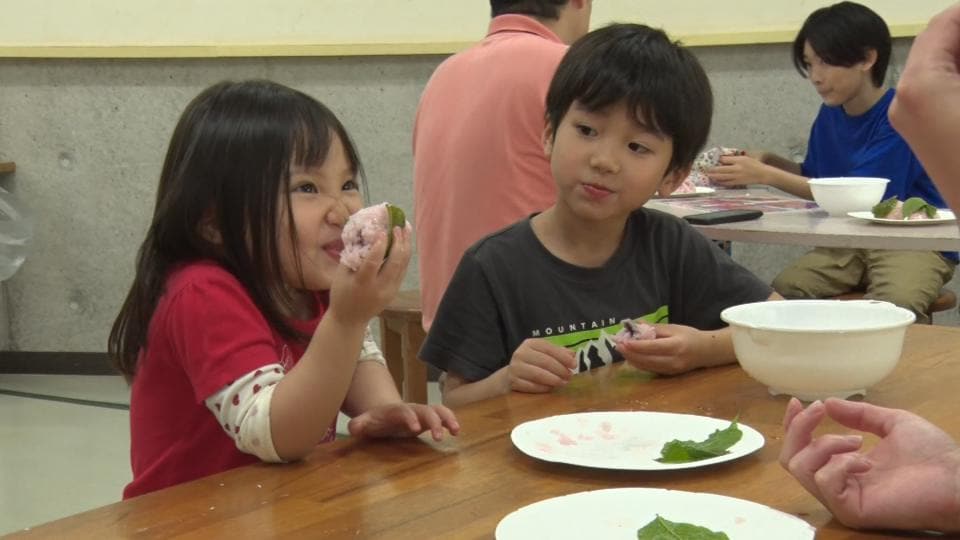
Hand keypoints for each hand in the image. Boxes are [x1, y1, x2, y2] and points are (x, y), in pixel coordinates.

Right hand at [329, 225, 411, 325]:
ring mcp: (389, 290)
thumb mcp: (340, 275)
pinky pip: (402, 271)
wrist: (350, 320)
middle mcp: (379, 287)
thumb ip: (352, 256)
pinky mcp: (394, 291)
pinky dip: (404, 256)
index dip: (379, 246)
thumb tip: (363, 235)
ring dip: (405, 246)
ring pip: (402, 266)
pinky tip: (404, 243)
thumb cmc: (341, 294)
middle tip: (398, 226)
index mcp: (362, 283)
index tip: (383, 231)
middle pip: (394, 263)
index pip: (373, 262)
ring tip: (406, 229)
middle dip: (398, 242)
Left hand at [347, 401, 459, 440]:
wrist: (384, 413)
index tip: (415, 429)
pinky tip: (456, 432)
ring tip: (456, 431)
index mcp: (395, 411)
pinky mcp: (429, 419)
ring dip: (447, 418)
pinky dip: (451, 421)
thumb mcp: (364, 423)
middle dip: (433, 421)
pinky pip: (443, 416)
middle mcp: (411, 409)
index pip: (403, 411)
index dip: (410, 418)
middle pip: (425, 409)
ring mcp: (422, 413)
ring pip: (438, 410)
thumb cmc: (375, 421)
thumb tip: (354, 427)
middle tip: (438, 437)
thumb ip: (359, 424)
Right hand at [507, 338, 576, 392]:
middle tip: (569, 376)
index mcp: (530, 343)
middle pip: (545, 361)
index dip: (563, 357)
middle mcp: (521, 353)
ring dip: (554, 380)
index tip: (574, 365)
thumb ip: (559, 353)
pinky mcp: (513, 381)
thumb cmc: (533, 363)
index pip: (549, 348)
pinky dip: (544, 388)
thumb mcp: (544, 354)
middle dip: (560, 370)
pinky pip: (531, 386)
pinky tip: (551, 388)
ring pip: (538, 374)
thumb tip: (572, 355)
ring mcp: (515, 367)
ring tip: (563, 383)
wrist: (512, 375)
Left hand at [616, 324, 707, 374]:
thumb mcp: (674, 328)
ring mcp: (671, 370)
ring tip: (622, 350)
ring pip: (646, 366)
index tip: (623, 341)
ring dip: (632, 359)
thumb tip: (635, 325)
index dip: (636, 345)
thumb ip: (654, 328)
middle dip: (630, 353)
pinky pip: (650, 369)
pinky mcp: (669, 375)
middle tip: (618, 345)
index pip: (652, 347)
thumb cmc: (691, 336)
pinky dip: (639, 363)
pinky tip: (631, 356)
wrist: (708, 352)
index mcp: (676, 346)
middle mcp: (673, 361)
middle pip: (647, 360)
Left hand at [706, 154, 769, 187]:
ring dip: (714, 176)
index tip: (713, 160)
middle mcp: (737, 168)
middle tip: (706, 169)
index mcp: (739, 160)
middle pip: (721, 169)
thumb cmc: (754, 164)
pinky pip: (726, 183)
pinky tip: (716, 181)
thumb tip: (723, 159)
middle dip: (712, 169)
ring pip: (722, 177)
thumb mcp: (745, 158)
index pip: (725, 159)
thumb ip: (734, 158)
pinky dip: (720, 182)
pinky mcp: (737, 182)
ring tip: (708, 175)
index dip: (718, 160)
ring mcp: (736, 176)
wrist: (762, 174)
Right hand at [779, 398, 959, 531]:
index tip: (798, 402)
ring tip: (855, 441)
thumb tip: (830, 402)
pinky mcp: (849, 509)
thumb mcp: (891, 423)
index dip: (794, 425)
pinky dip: (840, 463)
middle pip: (791, 459)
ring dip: (824, 444)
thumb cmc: (933, 455)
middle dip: (799, 428)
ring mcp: (842, 498)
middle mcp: (838, 484)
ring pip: (801, 468)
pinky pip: (824, 480)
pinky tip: (865, 461)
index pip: (804, 449)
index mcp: (845, 466)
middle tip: (820, 411)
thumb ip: (859, 415)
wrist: (956, 479)